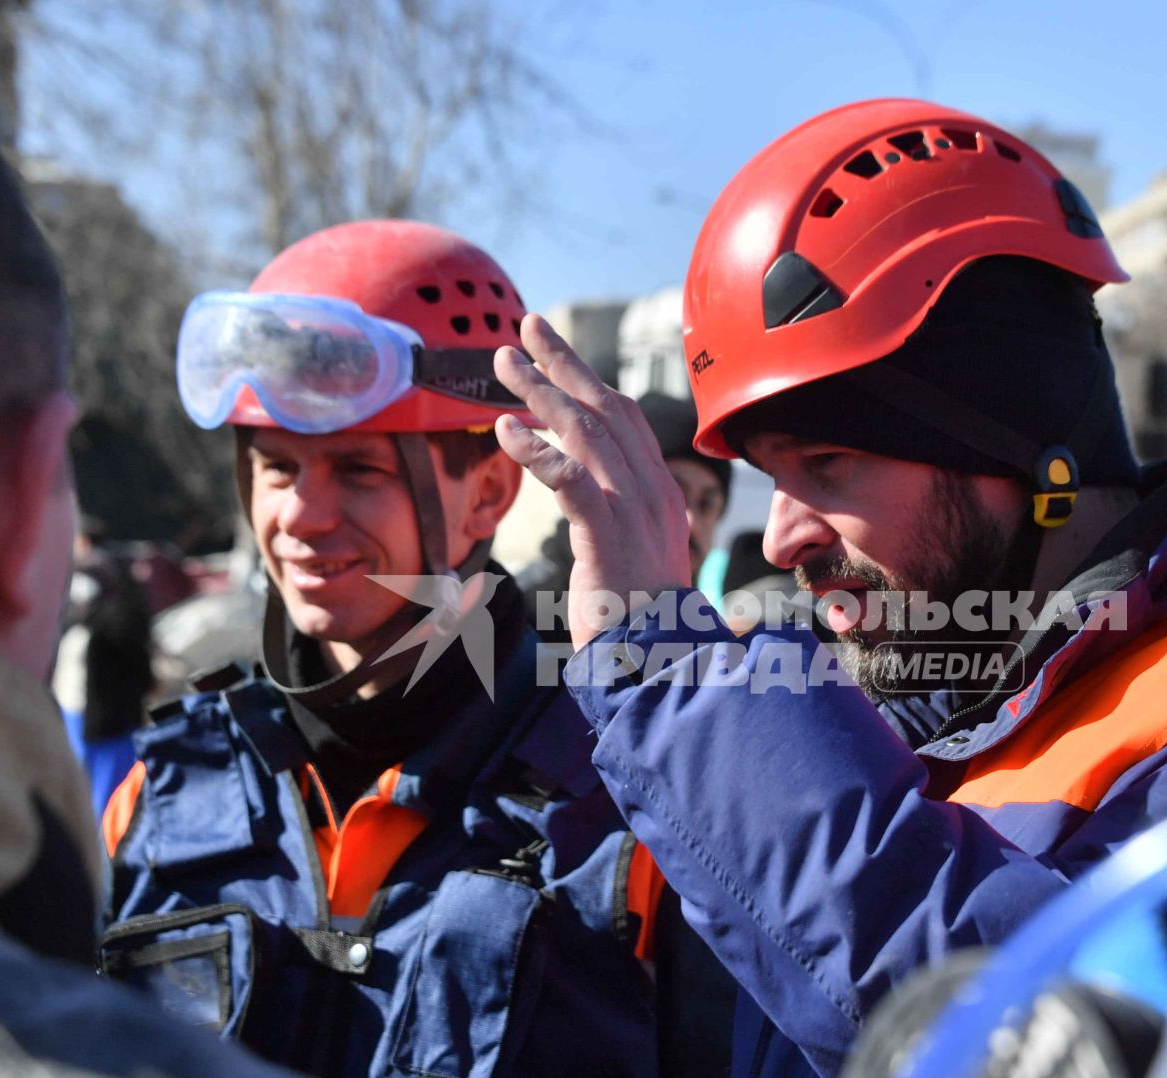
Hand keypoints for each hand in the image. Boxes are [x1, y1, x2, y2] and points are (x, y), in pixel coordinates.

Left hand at [494, 315, 694, 648]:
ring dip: (541, 391)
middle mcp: (651, 491)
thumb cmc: (643, 618)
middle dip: (563, 363)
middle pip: (606, 408)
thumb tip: (592, 495)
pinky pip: (572, 480)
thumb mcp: (638, 556)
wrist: (662, 662)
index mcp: (659, 492)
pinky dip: (538, 450)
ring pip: (587, 433)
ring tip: (503, 363)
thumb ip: (622, 518)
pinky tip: (506, 429)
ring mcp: (633, 512)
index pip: (625, 418)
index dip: (588, 379)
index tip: (552, 353)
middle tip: (524, 327)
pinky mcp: (608, 538)